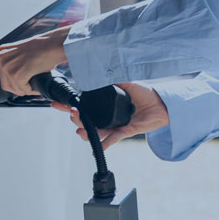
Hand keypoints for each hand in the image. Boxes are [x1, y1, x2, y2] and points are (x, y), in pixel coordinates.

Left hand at [0, 26, 69, 100]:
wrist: (52, 45)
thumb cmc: (42, 47)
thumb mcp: (19, 52)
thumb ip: (11, 62)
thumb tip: (11, 79)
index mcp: (2, 51)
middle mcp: (2, 58)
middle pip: (2, 84)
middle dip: (14, 89)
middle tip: (23, 90)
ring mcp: (8, 66)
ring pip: (12, 88)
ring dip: (24, 89)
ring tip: (33, 83)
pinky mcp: (17, 74)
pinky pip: (22, 89)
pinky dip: (30, 90)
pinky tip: (36, 84)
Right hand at [52, 81, 169, 149]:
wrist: (161, 104)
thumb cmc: (144, 93)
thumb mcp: (126, 81)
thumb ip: (113, 77)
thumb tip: (97, 69)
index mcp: (106, 103)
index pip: (84, 104)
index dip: (69, 104)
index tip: (57, 103)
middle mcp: (108, 115)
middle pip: (86, 120)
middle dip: (75, 118)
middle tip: (72, 113)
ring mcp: (115, 124)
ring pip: (96, 131)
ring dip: (86, 132)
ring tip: (80, 130)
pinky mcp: (125, 131)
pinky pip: (112, 139)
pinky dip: (103, 145)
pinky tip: (94, 150)